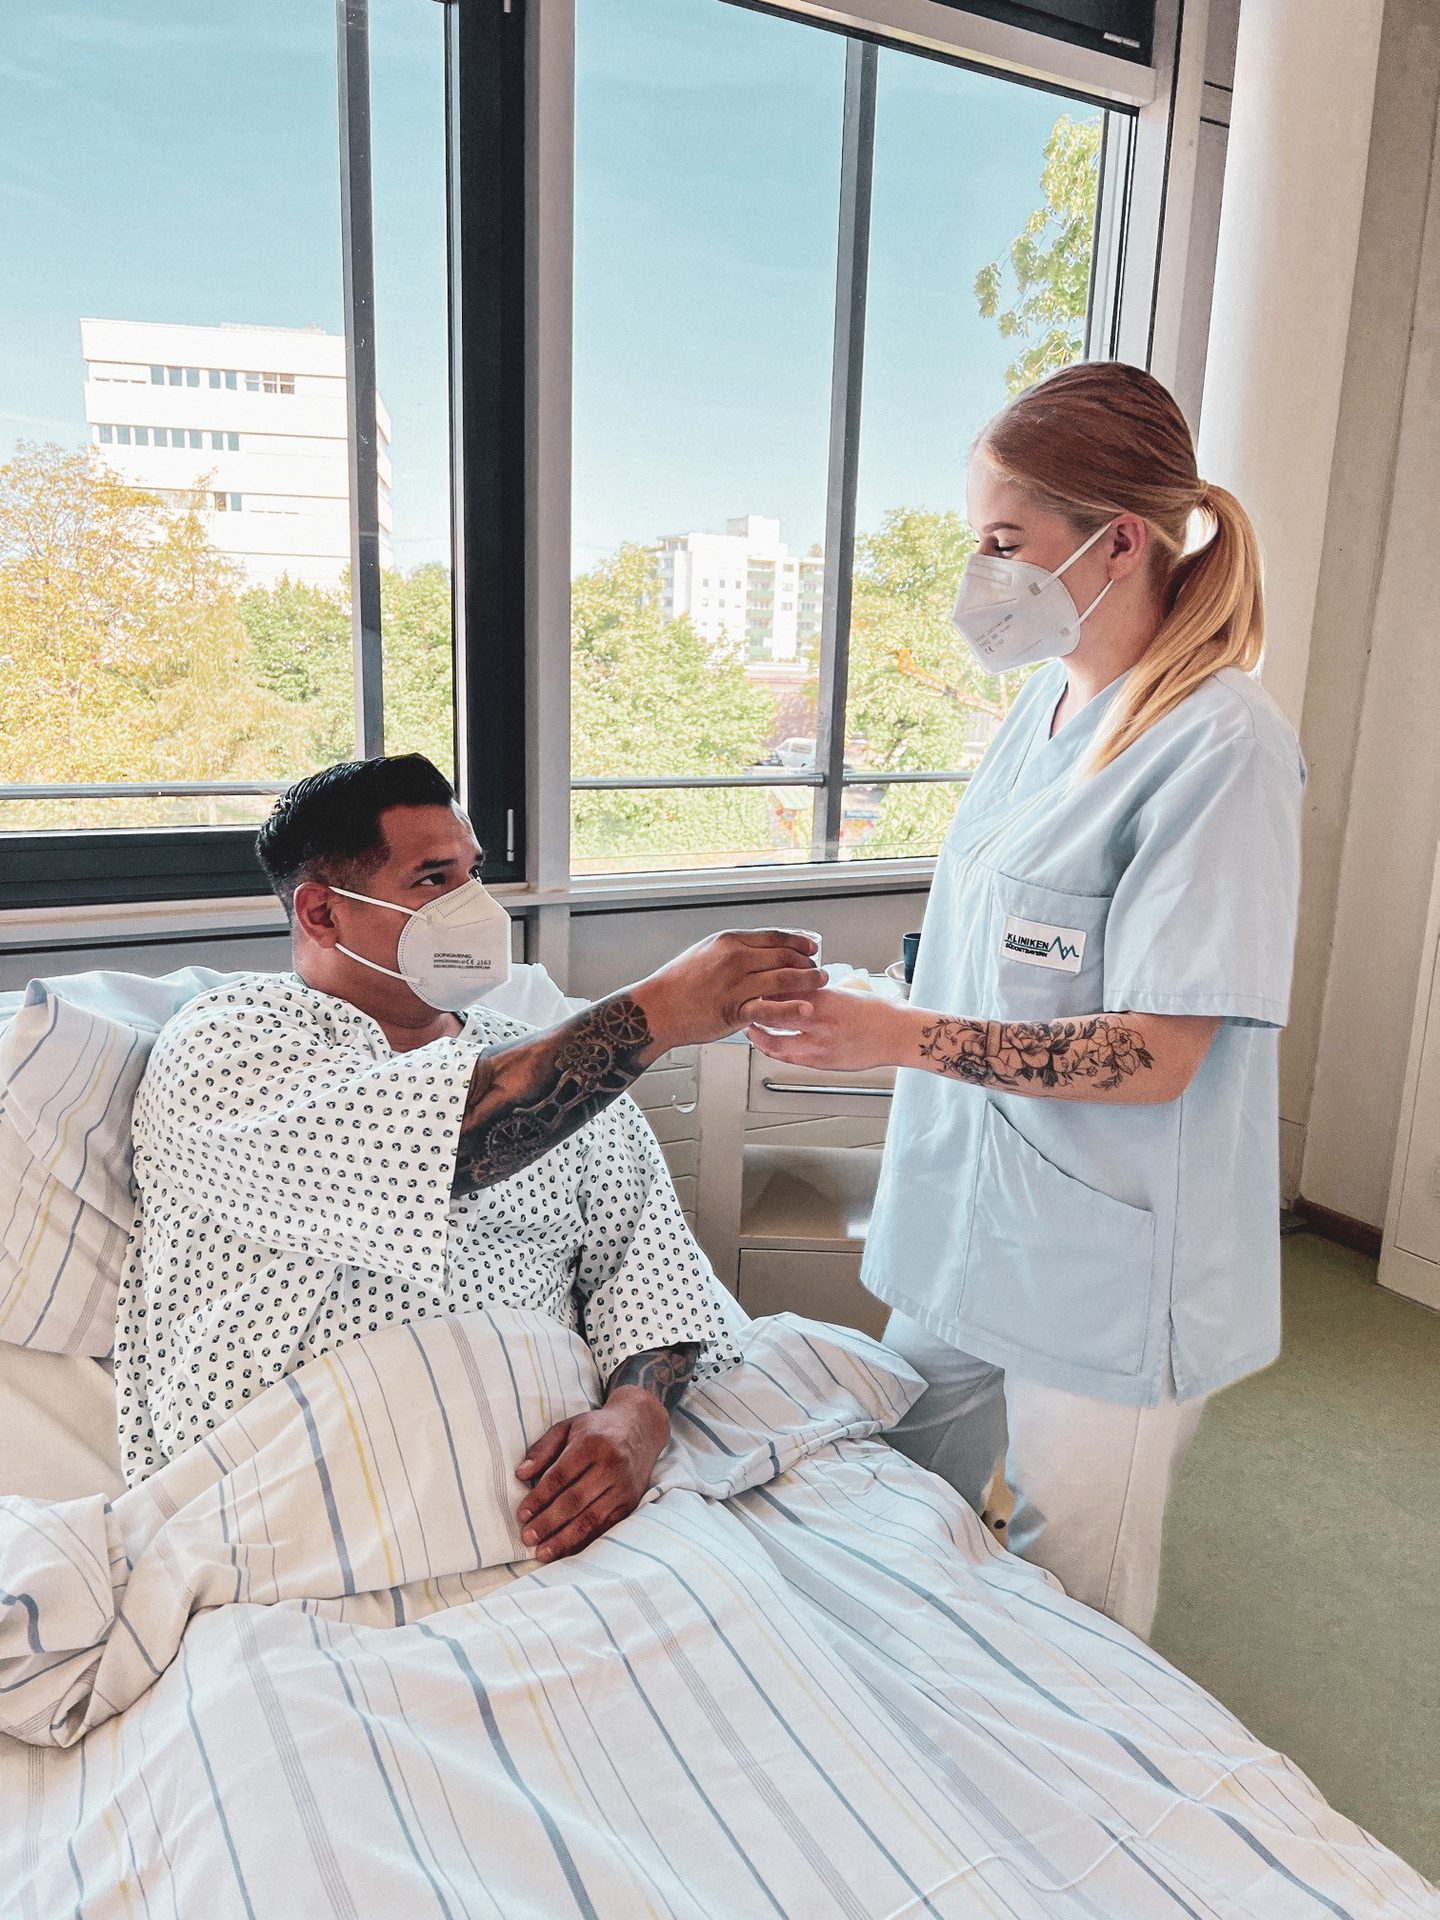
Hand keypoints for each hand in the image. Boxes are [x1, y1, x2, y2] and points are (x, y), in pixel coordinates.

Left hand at [514, 1390, 669, 1561]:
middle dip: (548, 1522)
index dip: (539, 1498)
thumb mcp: (568, 1427)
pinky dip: (585, 1542)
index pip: (560, 1476)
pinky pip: (606, 1527)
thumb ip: (543, 1449)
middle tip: (527, 1537)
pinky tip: (567, 1551)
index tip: (522, 1515)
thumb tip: (520, 1473)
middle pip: (574, 1501)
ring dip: (565, 1539)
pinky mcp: (631, 1502)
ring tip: (543, 1553)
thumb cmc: (597, 1429)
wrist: (640, 1427)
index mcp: (591, 1443)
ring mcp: (623, 1486)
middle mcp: (611, 1465)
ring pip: (591, 1519)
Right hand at [636, 929, 825, 1047]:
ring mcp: (735, 984)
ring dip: (807, 980)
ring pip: (782, 978)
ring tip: (820, 982)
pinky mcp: (734, 1010)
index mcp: (729, 941)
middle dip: (807, 962)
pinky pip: (770, 1008)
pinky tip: (806, 1008)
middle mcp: (734, 959)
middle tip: (819, 968)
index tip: (811, 947)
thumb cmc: (677, 983)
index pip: (774, 936)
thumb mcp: (705, 952)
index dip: (798, 941)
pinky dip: (791, 1008)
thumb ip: (732, 950)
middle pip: (783, 955)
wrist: (657, 1008)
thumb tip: (756, 950)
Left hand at [746, 986, 906, 1071]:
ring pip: (776, 1042)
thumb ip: (816, 993)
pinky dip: (774, 1051)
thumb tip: (793, 988)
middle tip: (743, 1006)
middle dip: (755, 1011)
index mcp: (825, 998)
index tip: (754, 985)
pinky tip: (768, 1046)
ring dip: (758, 1036)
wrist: (896, 1035)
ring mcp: (820, 1044)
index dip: (763, 989)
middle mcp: (820, 1021)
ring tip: (750, 1028)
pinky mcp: (823, 1062)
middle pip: (774, 1015)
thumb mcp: (842, 992)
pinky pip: (790, 1058)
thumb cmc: (876, 1012)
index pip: (783, 990)